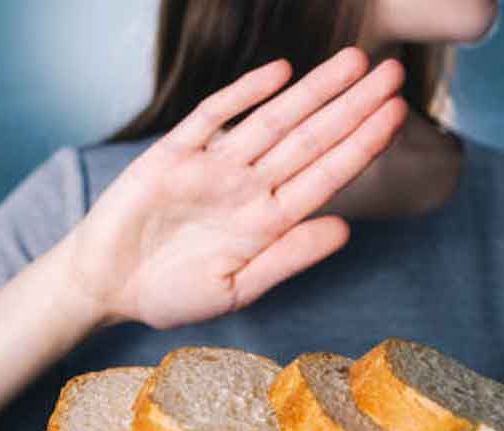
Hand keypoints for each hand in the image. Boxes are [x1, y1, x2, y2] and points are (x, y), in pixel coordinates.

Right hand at [70, 47, 406, 329]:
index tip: (397, 117)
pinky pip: (213, 117)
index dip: (362, 145)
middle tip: (394, 73)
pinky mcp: (173, 154)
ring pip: (272, 120)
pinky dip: (245, 93)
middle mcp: (248, 187)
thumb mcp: (235, 289)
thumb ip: (287, 258)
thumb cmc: (170, 295)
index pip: (326, 176)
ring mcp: (213, 167)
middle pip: (310, 139)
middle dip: (353, 106)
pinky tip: (280, 72)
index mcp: (267, 222)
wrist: (105, 286)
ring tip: (355, 61)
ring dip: (312, 91)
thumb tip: (345, 230)